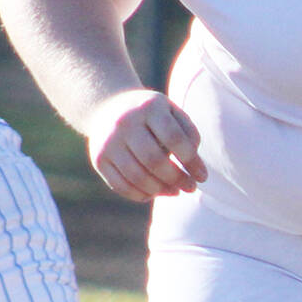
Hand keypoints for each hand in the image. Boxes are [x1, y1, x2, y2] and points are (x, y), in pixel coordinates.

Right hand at [85, 90, 205, 202]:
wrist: (108, 107)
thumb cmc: (150, 114)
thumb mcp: (171, 112)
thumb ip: (188, 133)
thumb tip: (194, 165)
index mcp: (148, 107)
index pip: (174, 138)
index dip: (191, 161)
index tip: (202, 176)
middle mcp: (125, 122)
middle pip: (154, 160)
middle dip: (177, 179)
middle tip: (191, 188)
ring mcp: (108, 141)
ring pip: (137, 177)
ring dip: (161, 190)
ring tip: (175, 191)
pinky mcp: (99, 159)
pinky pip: (121, 186)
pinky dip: (140, 195)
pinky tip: (154, 193)